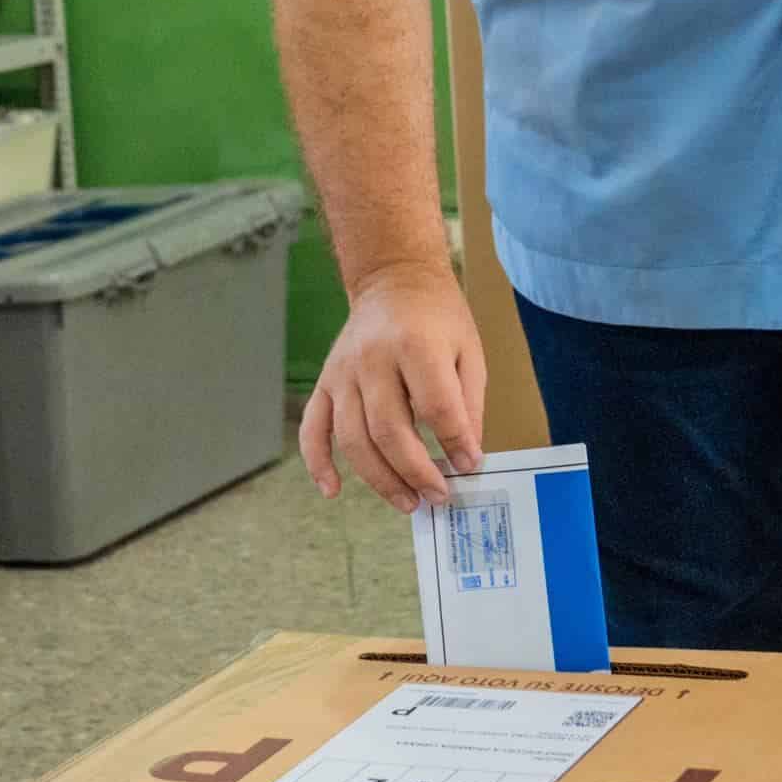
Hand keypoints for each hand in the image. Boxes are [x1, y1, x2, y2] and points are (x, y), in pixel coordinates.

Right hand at [300, 259, 485, 509]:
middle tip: (437, 496)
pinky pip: (312, 427)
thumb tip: (465, 457)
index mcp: (415, 345)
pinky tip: (332, 490)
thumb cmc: (438, 318)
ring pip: (352, 438)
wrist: (394, 279)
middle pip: (389, 430)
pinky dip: (317, 463)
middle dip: (415, 472)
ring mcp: (343, 372)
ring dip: (379, 478)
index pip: (435, 407)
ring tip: (407, 502)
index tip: (468, 466)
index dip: (454, 443)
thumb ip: (468, 404)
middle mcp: (372, 359)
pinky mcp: (325, 382)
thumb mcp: (469, 351)